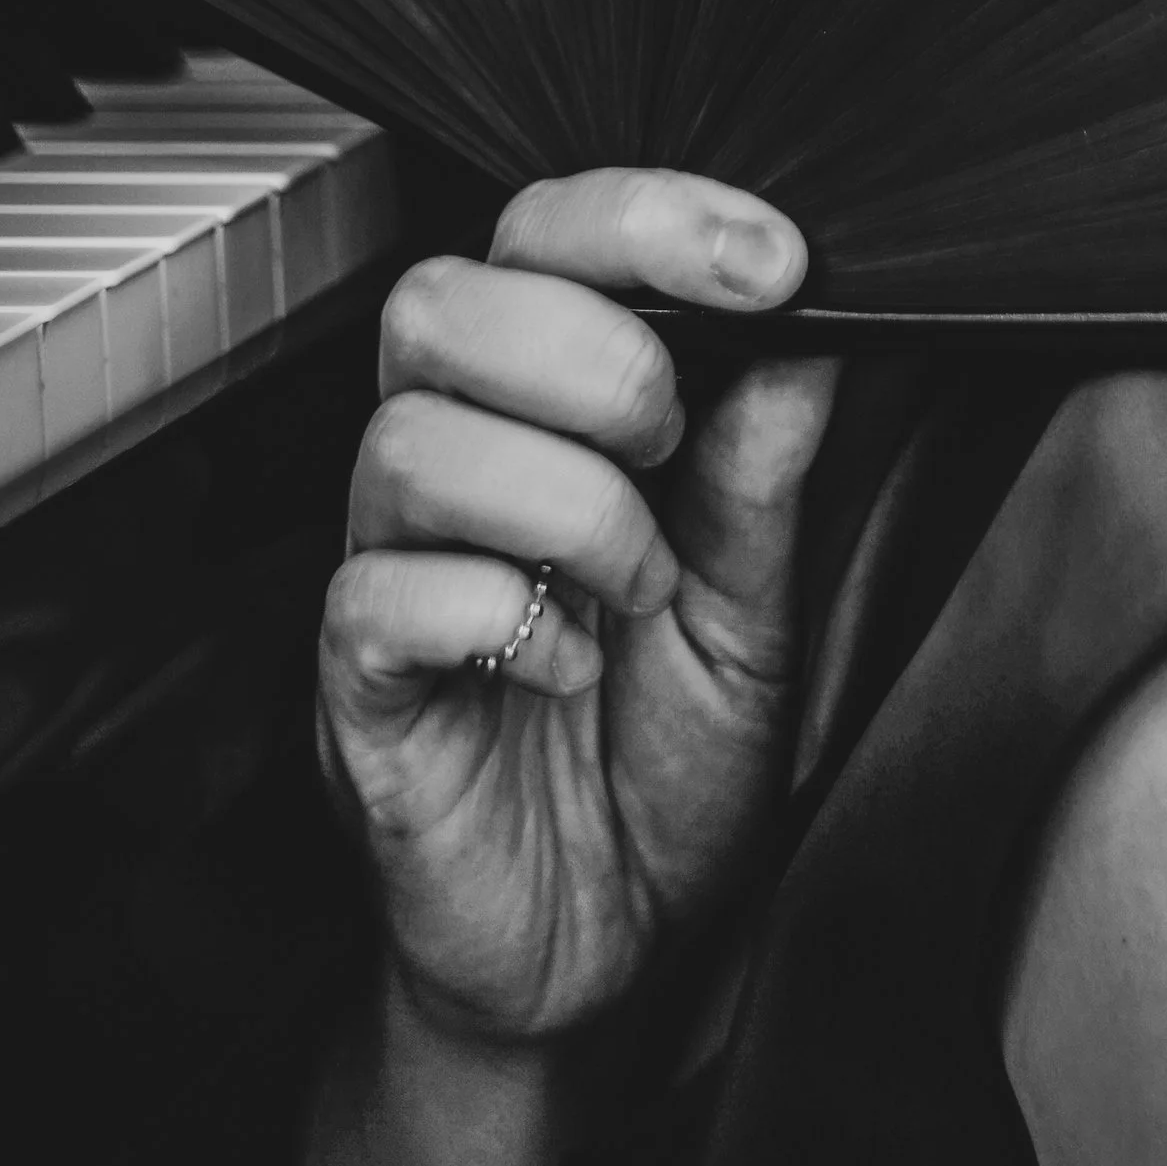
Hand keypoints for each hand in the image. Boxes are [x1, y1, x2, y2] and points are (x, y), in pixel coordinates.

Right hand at [316, 169, 838, 1050]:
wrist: (604, 948)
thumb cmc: (659, 755)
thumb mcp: (755, 604)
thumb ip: (766, 468)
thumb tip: (809, 324)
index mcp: (541, 407)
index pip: (542, 233)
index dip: (645, 217)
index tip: (772, 261)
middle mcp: (451, 462)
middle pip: (439, 301)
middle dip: (590, 350)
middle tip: (675, 444)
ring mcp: (390, 568)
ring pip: (410, 440)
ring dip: (564, 501)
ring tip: (640, 584)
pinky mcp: (357, 685)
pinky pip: (378, 595)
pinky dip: (501, 616)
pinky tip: (570, 665)